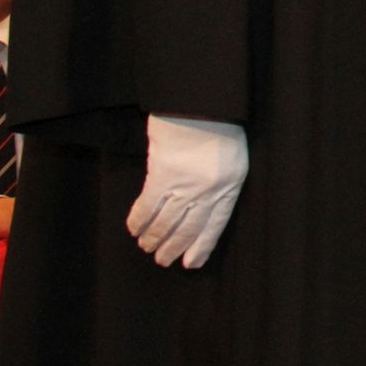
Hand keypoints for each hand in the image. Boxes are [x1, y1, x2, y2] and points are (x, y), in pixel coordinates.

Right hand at [126, 115, 248, 268]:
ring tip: (147, 248)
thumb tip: (197, 208)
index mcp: (231, 184)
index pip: (216, 224)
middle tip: (163, 261)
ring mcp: (186, 184)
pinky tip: (134, 230)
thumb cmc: (219, 126)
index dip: (202, 246)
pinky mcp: (163, 175)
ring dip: (154, 238)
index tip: (191, 263)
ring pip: (167, 222)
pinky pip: (148, 207)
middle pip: (190, 228)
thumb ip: (219, 184)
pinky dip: (139, 221)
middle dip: (175, 247)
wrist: (201, 102)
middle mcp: (210, 189)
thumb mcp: (231, 158)